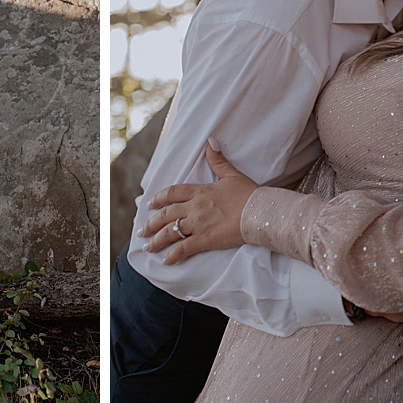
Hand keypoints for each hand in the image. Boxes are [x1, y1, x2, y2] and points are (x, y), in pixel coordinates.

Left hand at [141, 141, 257, 264]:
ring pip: (170, 232)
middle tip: (142, 231)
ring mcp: (198, 224)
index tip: (150, 204)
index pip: (173, 193)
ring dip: (157, 240)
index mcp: (200, 191)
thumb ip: (218, 160)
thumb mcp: (231, 174)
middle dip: (151, 223)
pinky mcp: (205, 239)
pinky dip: (173, 255)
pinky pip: (184, 248)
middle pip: (166, 214)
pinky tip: (166, 261)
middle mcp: (195, 207)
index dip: (159, 198)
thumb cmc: (249, 194)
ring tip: (147, 247)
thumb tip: (210, 141)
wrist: (260, 212)